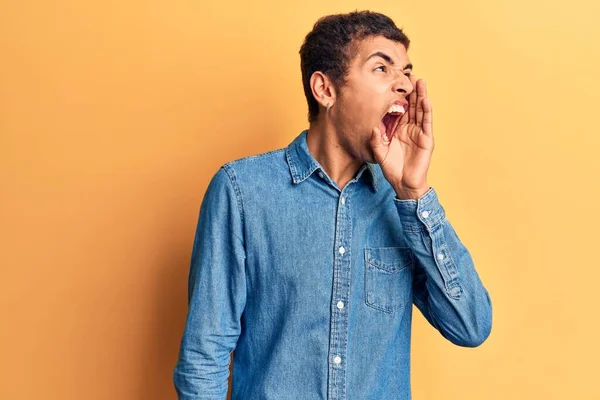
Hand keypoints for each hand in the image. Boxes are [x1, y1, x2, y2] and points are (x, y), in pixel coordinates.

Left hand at [370, 75, 433, 198]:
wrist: (403, 183)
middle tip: (410, 74)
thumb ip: (376, 140)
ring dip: (422, 96)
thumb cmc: (392, 169)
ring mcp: (420, 133)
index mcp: (399, 129)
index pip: (400, 109)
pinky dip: (427, 111)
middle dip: (412, 91)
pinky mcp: (426, 139)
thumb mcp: (380, 152)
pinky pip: (427, 122)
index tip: (396, 82)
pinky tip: (426, 100)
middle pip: (412, 106)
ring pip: (421, 110)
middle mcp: (410, 128)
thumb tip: (373, 127)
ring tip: (421, 82)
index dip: (399, 97)